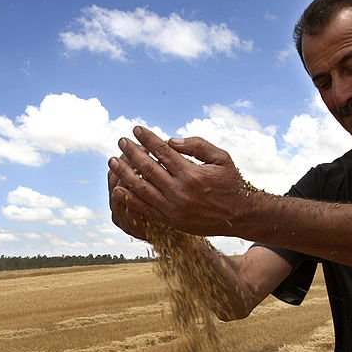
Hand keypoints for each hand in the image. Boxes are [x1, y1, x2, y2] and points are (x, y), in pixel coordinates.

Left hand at [108, 126, 258, 236]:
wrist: (238, 216)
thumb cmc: (230, 183)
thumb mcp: (222, 158)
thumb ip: (198, 145)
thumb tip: (171, 141)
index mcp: (192, 174)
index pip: (162, 151)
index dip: (147, 138)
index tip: (136, 129)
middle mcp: (180, 192)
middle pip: (148, 168)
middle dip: (132, 153)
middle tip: (121, 141)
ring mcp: (174, 209)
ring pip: (142, 188)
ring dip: (125, 174)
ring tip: (112, 162)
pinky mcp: (171, 221)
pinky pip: (145, 209)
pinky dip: (130, 199)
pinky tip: (118, 188)